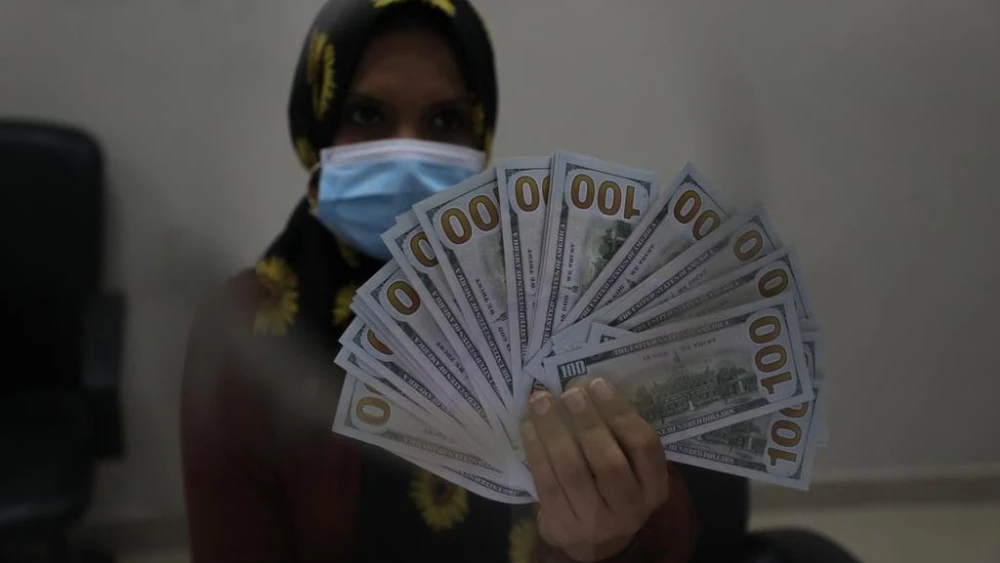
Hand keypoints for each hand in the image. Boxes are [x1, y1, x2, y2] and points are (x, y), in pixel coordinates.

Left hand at [520, 378, 669, 561]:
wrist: (594, 538)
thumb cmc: (612, 486)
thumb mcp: (631, 467)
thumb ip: (619, 434)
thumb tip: (587, 384)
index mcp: (654, 486)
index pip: (644, 446)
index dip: (621, 412)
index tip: (598, 384)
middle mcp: (629, 508)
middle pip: (608, 462)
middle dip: (587, 422)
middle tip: (570, 392)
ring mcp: (595, 521)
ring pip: (572, 471)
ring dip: (554, 430)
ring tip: (542, 400)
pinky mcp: (563, 525)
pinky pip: (547, 483)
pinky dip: (536, 450)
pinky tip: (529, 426)